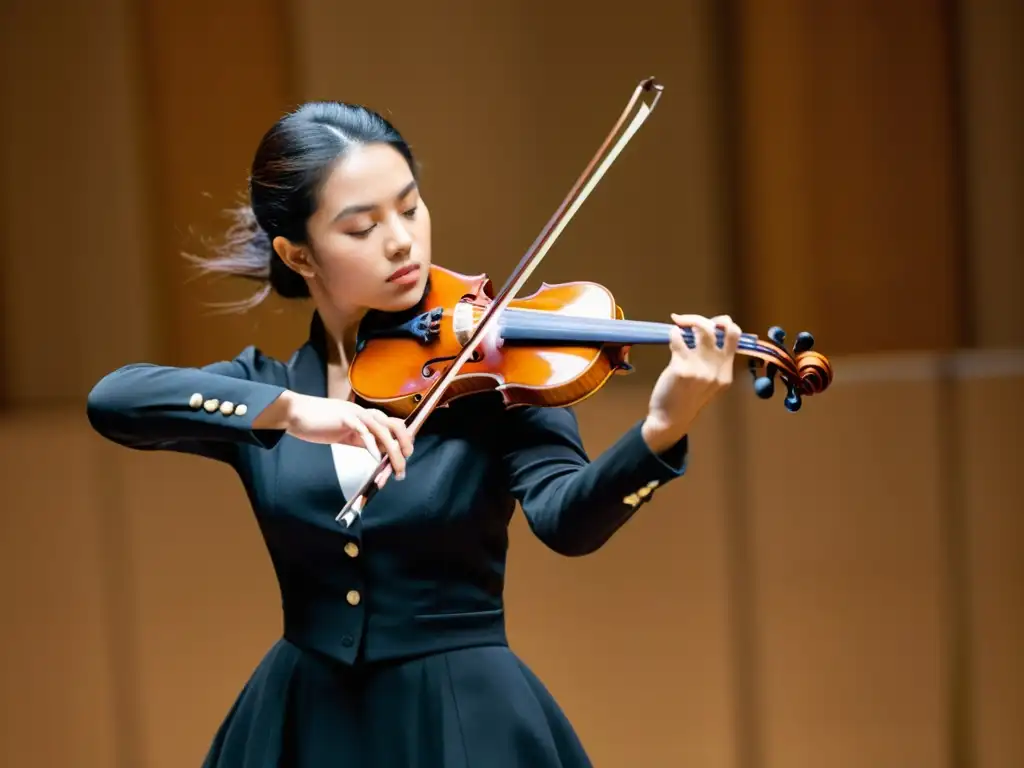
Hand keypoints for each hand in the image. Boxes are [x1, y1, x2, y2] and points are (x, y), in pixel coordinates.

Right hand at [255, 391, 413, 478]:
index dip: (403, 440)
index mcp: (366, 416)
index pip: (393, 425)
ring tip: (396, 467)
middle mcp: (365, 413)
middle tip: (405, 464)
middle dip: (405, 444)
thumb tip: (378, 453)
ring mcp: (355, 414)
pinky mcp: (344, 418)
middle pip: (395, 425)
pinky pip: (363, 431)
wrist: (295, 413)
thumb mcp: (345, 433)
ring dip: (393, 451)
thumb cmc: (318, 423)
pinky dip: (372, 445)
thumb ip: (361, 440)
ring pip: (383, 430)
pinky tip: (377, 458)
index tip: (405, 457)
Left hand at [642, 314, 740, 452]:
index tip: (712, 324)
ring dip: (689, 321)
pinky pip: (678, 339)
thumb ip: (712, 363)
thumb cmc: (687, 399)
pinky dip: (673, 333)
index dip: (724, 325)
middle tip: (690, 321)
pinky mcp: (681, 368)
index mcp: (726, 374)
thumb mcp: (709, 384)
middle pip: (722, 329)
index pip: (734, 338)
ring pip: (701, 329)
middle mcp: (717, 370)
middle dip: (705, 319)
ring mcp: (700, 369)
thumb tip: (706, 333)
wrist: (670, 420)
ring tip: (679, 324)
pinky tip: (671, 337)